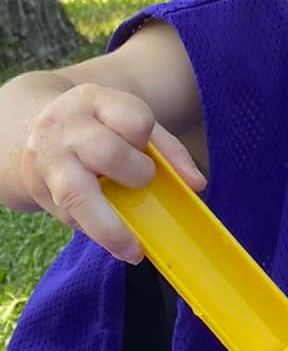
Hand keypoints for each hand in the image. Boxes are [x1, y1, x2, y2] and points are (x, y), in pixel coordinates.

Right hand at [19, 84, 204, 262]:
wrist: (28, 128)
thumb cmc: (96, 128)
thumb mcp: (127, 121)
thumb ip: (166, 149)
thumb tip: (196, 184)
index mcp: (94, 101)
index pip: (134, 119)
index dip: (147, 139)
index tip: (149, 150)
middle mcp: (65, 127)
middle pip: (107, 153)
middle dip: (134, 174)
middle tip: (142, 182)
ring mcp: (47, 160)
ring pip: (77, 195)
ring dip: (110, 227)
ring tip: (133, 249)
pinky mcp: (38, 191)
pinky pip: (69, 216)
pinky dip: (96, 232)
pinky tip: (115, 241)